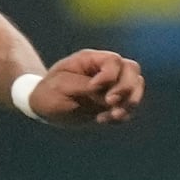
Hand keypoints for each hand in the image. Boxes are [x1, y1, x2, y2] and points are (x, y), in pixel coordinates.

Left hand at [30, 49, 144, 125]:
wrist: (43, 106)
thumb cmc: (48, 92)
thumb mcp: (62, 87)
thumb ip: (86, 87)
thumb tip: (107, 93)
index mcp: (90, 60)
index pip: (114, 61)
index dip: (109, 75)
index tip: (93, 88)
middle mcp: (104, 69)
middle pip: (132, 70)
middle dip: (126, 88)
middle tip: (109, 103)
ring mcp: (111, 85)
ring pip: (136, 87)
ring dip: (129, 103)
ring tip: (112, 116)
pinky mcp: (113, 102)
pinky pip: (129, 106)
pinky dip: (122, 115)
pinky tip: (102, 120)